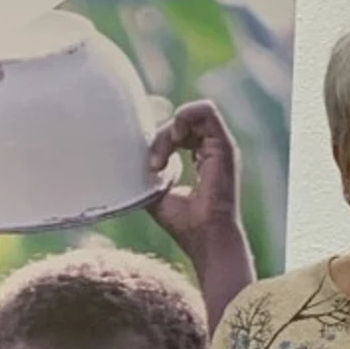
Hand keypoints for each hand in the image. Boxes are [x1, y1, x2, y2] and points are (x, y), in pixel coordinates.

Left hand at [145, 100, 243, 265]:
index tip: (150, 166)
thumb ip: (146, 173)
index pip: (177, 132)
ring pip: (189, 117)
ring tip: (161, 158)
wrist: (204, 238)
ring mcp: (219, 147)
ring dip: (168, 132)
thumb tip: (125, 162)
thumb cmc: (184, 223)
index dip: (159, 139)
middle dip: (160, 138)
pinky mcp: (224, 146)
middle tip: (153, 166)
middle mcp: (212, 150)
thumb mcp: (156, 192)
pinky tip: (174, 138)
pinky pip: (206, 110)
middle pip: (180, 124)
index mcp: (201, 158)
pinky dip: (184, 117)